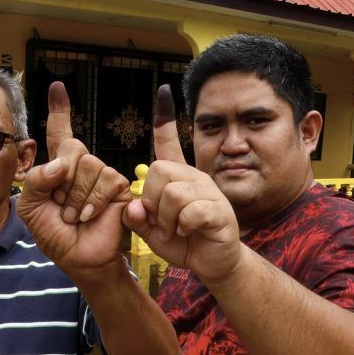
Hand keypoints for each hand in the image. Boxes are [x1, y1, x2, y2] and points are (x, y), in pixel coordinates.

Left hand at [18, 81, 132, 270]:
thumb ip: (36, 181)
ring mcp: (101, 176)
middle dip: (62, 180)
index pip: (60, 133)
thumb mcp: (30, 208)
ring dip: (76, 197)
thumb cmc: (55, 234)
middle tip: (61, 206)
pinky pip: (105, 180)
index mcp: (59, 168)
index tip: (58, 87)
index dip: (59, 110)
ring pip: (88, 165)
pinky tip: (88, 216)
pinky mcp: (119, 188)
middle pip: (73, 147)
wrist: (77, 258)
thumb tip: (61, 164)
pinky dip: (92, 200)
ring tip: (75, 216)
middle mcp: (82, 167)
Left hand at [123, 85, 241, 282]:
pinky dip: (184, 226)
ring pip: (172, 193)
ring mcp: (210, 192)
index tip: (163, 91)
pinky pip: (191, 211)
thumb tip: (134, 206)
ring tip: (176, 229)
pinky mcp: (219, 210)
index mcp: (178, 177)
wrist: (213, 263)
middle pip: (159, 171)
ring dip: (167, 219)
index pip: (169, 142)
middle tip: (161, 221)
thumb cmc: (184, 242)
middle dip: (152, 200)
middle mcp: (195, 177)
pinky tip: (190, 232)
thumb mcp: (152, 231)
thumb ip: (138, 218)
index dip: (165, 120)